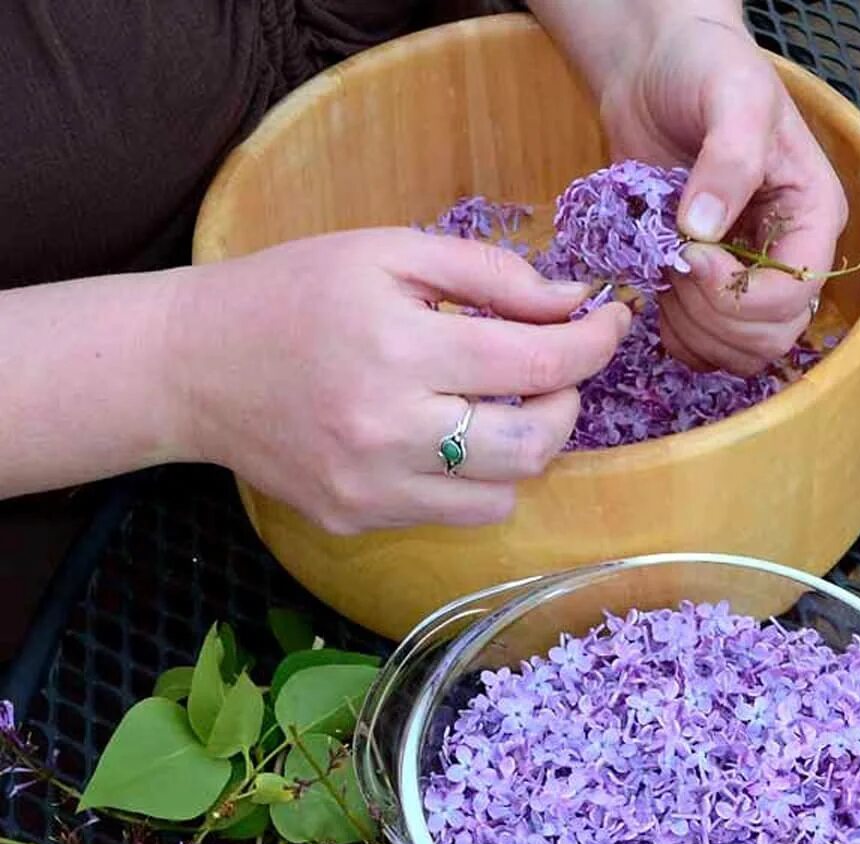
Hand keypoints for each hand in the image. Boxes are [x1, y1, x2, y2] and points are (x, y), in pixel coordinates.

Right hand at [170, 229, 629, 533]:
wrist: (191, 367)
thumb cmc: (291, 293)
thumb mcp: (386, 251)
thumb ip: (489, 274)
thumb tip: (573, 303)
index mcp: (398, 347)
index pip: (537, 364)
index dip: (594, 343)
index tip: (611, 322)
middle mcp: (390, 431)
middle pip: (534, 446)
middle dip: (567, 404)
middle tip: (553, 371)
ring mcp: (373, 488)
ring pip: (505, 493)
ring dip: (526, 448)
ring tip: (498, 404)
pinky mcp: (360, 520)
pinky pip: (456, 513)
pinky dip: (477, 477)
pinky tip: (451, 438)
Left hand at [595, 6, 847, 374]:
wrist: (657, 73)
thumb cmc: (704, 70)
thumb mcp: (729, 95)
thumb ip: (730, 157)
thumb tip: (706, 229)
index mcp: (813, 216)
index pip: (796, 294)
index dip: (739, 294)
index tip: (690, 254)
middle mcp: (789, 256)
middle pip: (772, 336)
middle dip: (715, 315)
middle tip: (674, 265)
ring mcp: (749, 279)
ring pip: (741, 353)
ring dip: (694, 332)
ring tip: (665, 275)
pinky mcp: (710, 293)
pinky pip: (705, 350)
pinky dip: (678, 339)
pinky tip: (658, 299)